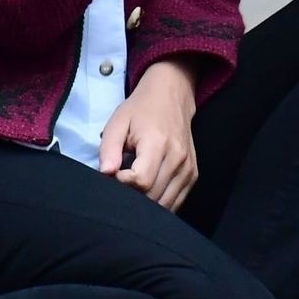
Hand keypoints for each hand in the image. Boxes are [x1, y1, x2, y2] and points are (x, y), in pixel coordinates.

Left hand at [97, 59, 199, 210]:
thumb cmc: (142, 109)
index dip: (122, 184)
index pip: (141, 181)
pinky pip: (176, 202)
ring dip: (145, 204)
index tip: (114, 173)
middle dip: (132, 197)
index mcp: (158, 143)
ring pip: (165, 204)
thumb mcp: (118, 122)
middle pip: (152, 197)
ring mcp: (188, 168)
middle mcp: (178, 158)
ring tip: (133, 187)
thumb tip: (105, 174)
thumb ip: (108, 148)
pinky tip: (148, 192)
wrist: (173, 94)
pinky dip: (160, 204)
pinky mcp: (192, 175)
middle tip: (121, 182)